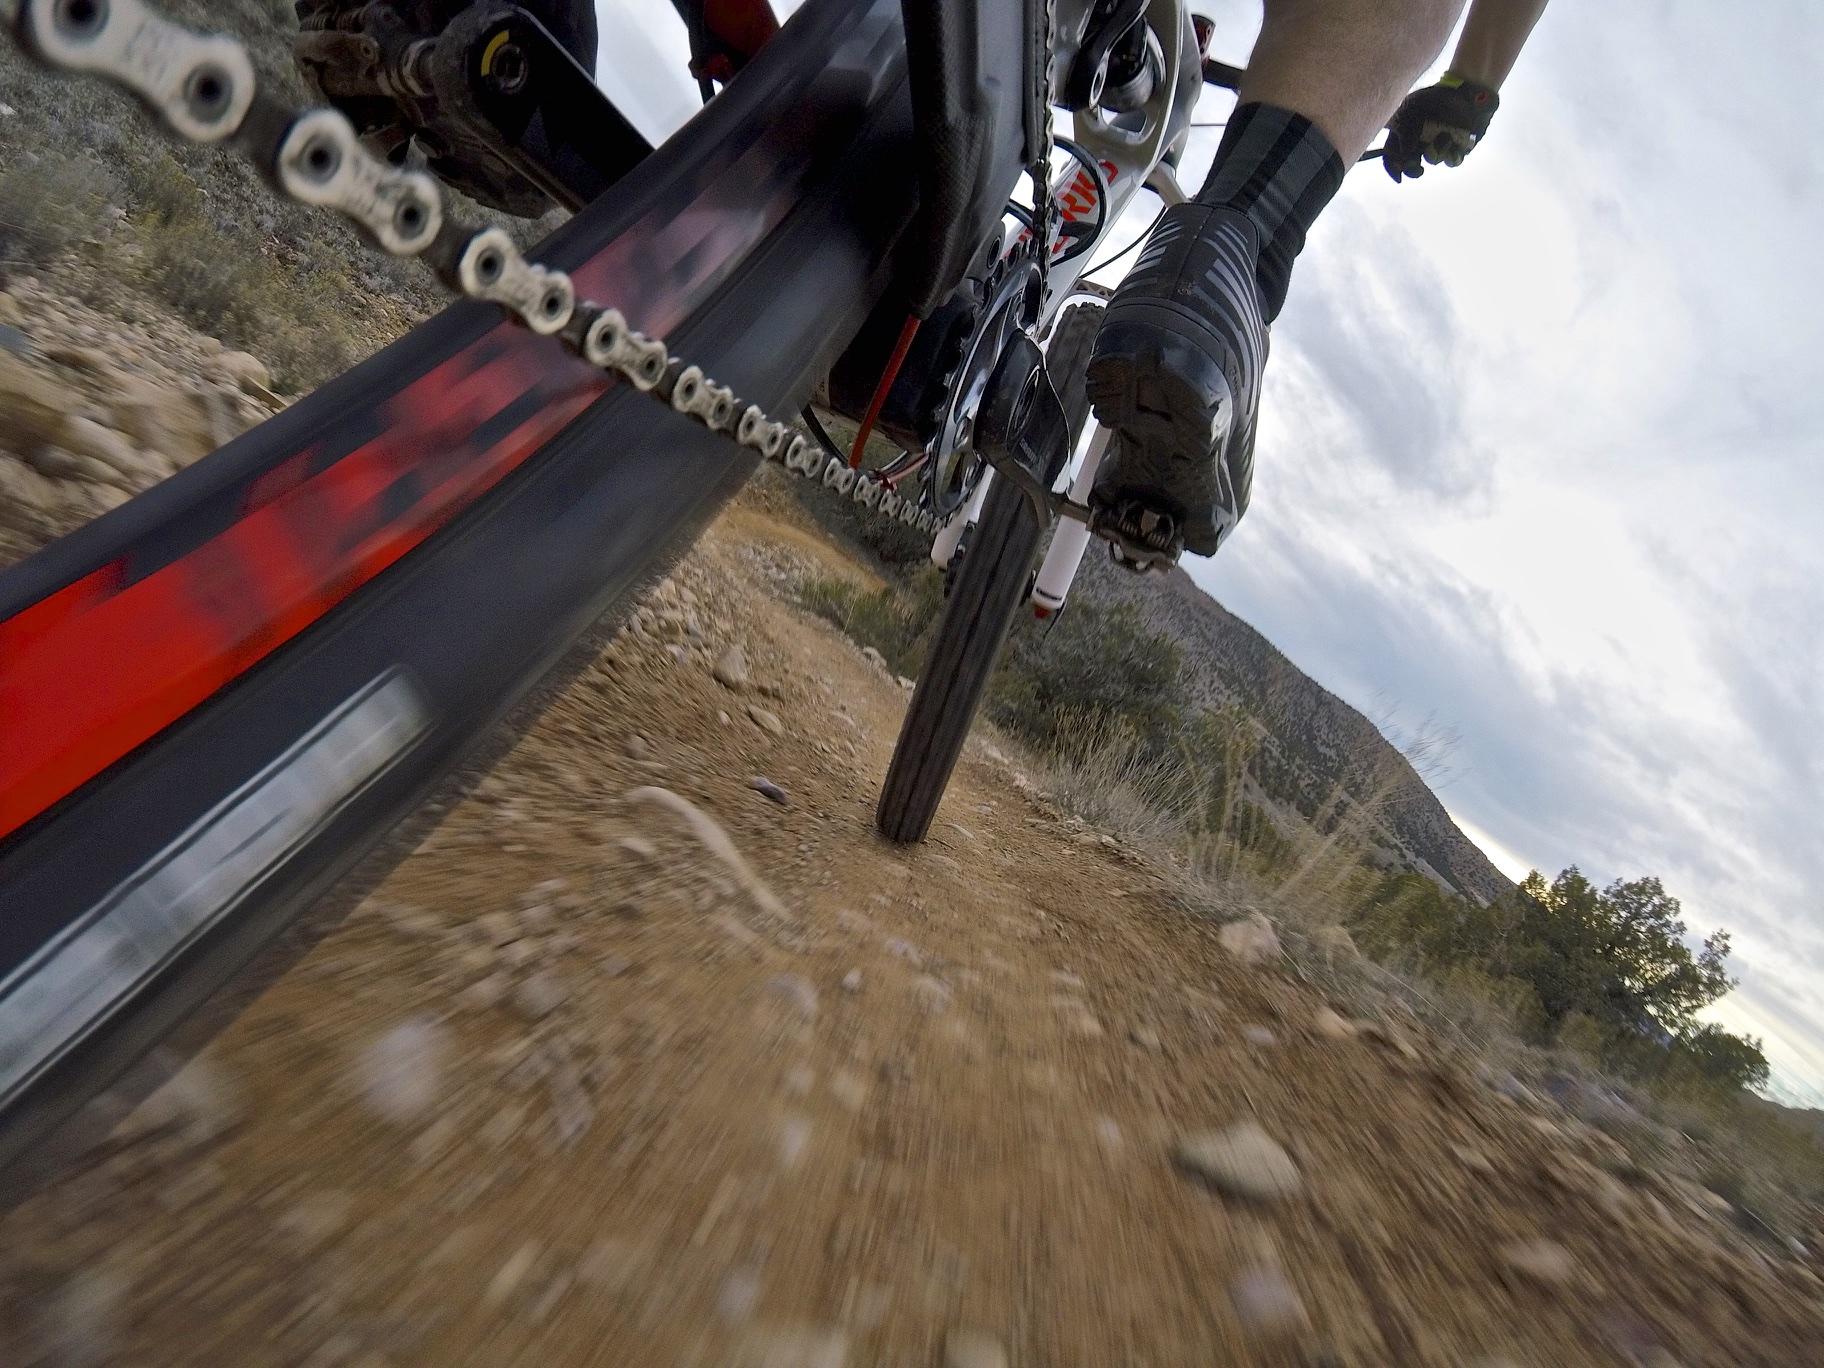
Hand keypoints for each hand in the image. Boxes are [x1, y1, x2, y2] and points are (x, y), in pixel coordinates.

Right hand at [1383, 73, 1499, 181]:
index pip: (1392, 154)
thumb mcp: (1413, 108)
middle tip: (1419, 169)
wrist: (1468, 92)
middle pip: (1410, 165)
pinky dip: (1455, 155)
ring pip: (1434, 160)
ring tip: (1447, 133)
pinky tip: (1457, 144)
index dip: (1393, 168)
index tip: (1399, 177)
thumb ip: (1404, 130)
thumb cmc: (1438, 96)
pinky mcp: (1456, 148)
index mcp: (1406, 132)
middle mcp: (1420, 141)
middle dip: (1413, 169)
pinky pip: (1453, 161)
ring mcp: (1438, 145)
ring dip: (1439, 149)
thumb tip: (1405, 152)